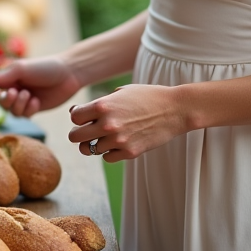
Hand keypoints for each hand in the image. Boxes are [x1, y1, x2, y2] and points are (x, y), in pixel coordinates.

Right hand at [0, 56, 84, 116]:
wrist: (69, 74)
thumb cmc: (43, 67)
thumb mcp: (18, 70)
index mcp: (7, 77)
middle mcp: (13, 88)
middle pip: (0, 103)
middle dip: (7, 100)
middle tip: (18, 92)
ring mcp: (24, 99)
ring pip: (11, 111)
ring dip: (19, 105)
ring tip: (29, 95)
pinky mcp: (34, 108)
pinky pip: (24, 115)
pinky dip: (29, 109)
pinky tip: (37, 101)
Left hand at [67, 84, 189, 161]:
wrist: (175, 109)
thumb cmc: (146, 97)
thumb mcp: (120, 92)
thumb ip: (98, 103)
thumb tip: (76, 113)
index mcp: (102, 106)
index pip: (74, 118)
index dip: (79, 118)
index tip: (86, 117)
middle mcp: (107, 124)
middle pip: (74, 137)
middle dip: (79, 134)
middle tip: (87, 133)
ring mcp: (118, 140)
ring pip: (90, 149)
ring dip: (95, 144)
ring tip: (104, 137)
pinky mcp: (130, 152)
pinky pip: (107, 158)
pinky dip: (109, 152)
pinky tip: (118, 143)